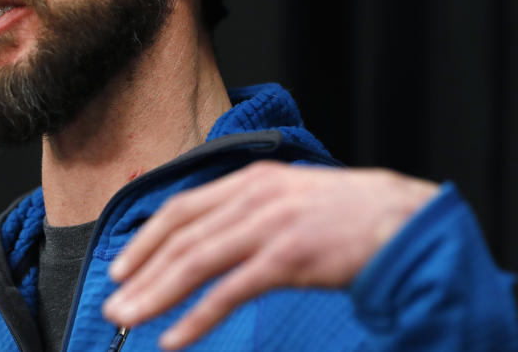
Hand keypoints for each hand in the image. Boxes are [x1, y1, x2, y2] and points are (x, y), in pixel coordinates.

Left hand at [103, 161, 437, 348]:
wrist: (404, 220)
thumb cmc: (347, 216)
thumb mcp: (290, 197)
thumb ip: (249, 210)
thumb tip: (207, 238)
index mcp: (250, 180)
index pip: (181, 208)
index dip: (145, 239)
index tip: (121, 267)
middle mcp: (253, 196)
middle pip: (180, 237)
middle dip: (140, 272)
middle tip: (113, 303)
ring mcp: (270, 226)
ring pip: (196, 263)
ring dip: (157, 295)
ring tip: (129, 319)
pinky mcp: (288, 258)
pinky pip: (229, 292)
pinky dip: (197, 318)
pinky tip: (176, 338)